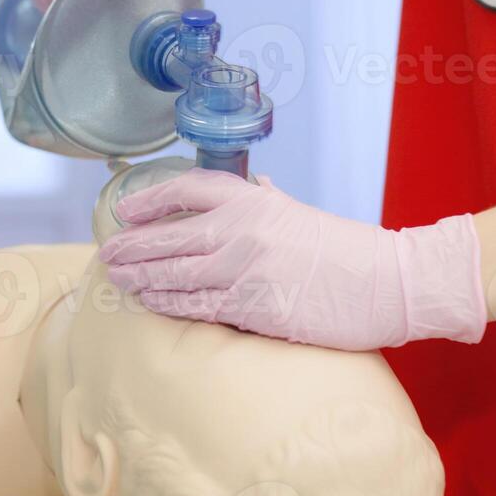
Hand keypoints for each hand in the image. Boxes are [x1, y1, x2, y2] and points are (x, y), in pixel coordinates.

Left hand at [99, 169, 486, 350]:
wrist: (386, 283)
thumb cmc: (345, 248)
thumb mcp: (300, 212)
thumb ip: (267, 201)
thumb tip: (252, 187)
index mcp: (253, 201)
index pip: (187, 191)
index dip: (150, 201)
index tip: (126, 211)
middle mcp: (243, 231)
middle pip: (171, 236)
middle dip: (133, 246)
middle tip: (109, 252)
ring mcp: (246, 270)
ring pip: (176, 274)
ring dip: (141, 277)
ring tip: (118, 278)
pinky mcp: (254, 307)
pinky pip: (198, 306)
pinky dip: (169, 303)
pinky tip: (150, 301)